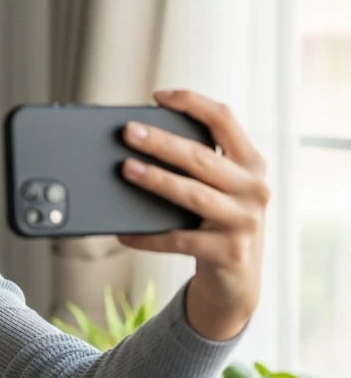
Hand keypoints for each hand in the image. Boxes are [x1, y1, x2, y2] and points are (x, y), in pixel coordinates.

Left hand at [115, 88, 269, 340]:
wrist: (237, 281)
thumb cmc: (216, 223)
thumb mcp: (217, 190)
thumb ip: (196, 166)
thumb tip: (137, 145)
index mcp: (250, 163)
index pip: (224, 120)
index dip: (192, 103)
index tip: (158, 96)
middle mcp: (254, 188)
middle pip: (201, 157)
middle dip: (161, 142)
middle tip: (127, 132)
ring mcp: (244, 221)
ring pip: (192, 195)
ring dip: (156, 181)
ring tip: (125, 170)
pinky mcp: (229, 252)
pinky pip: (178, 240)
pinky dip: (147, 236)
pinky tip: (123, 233)